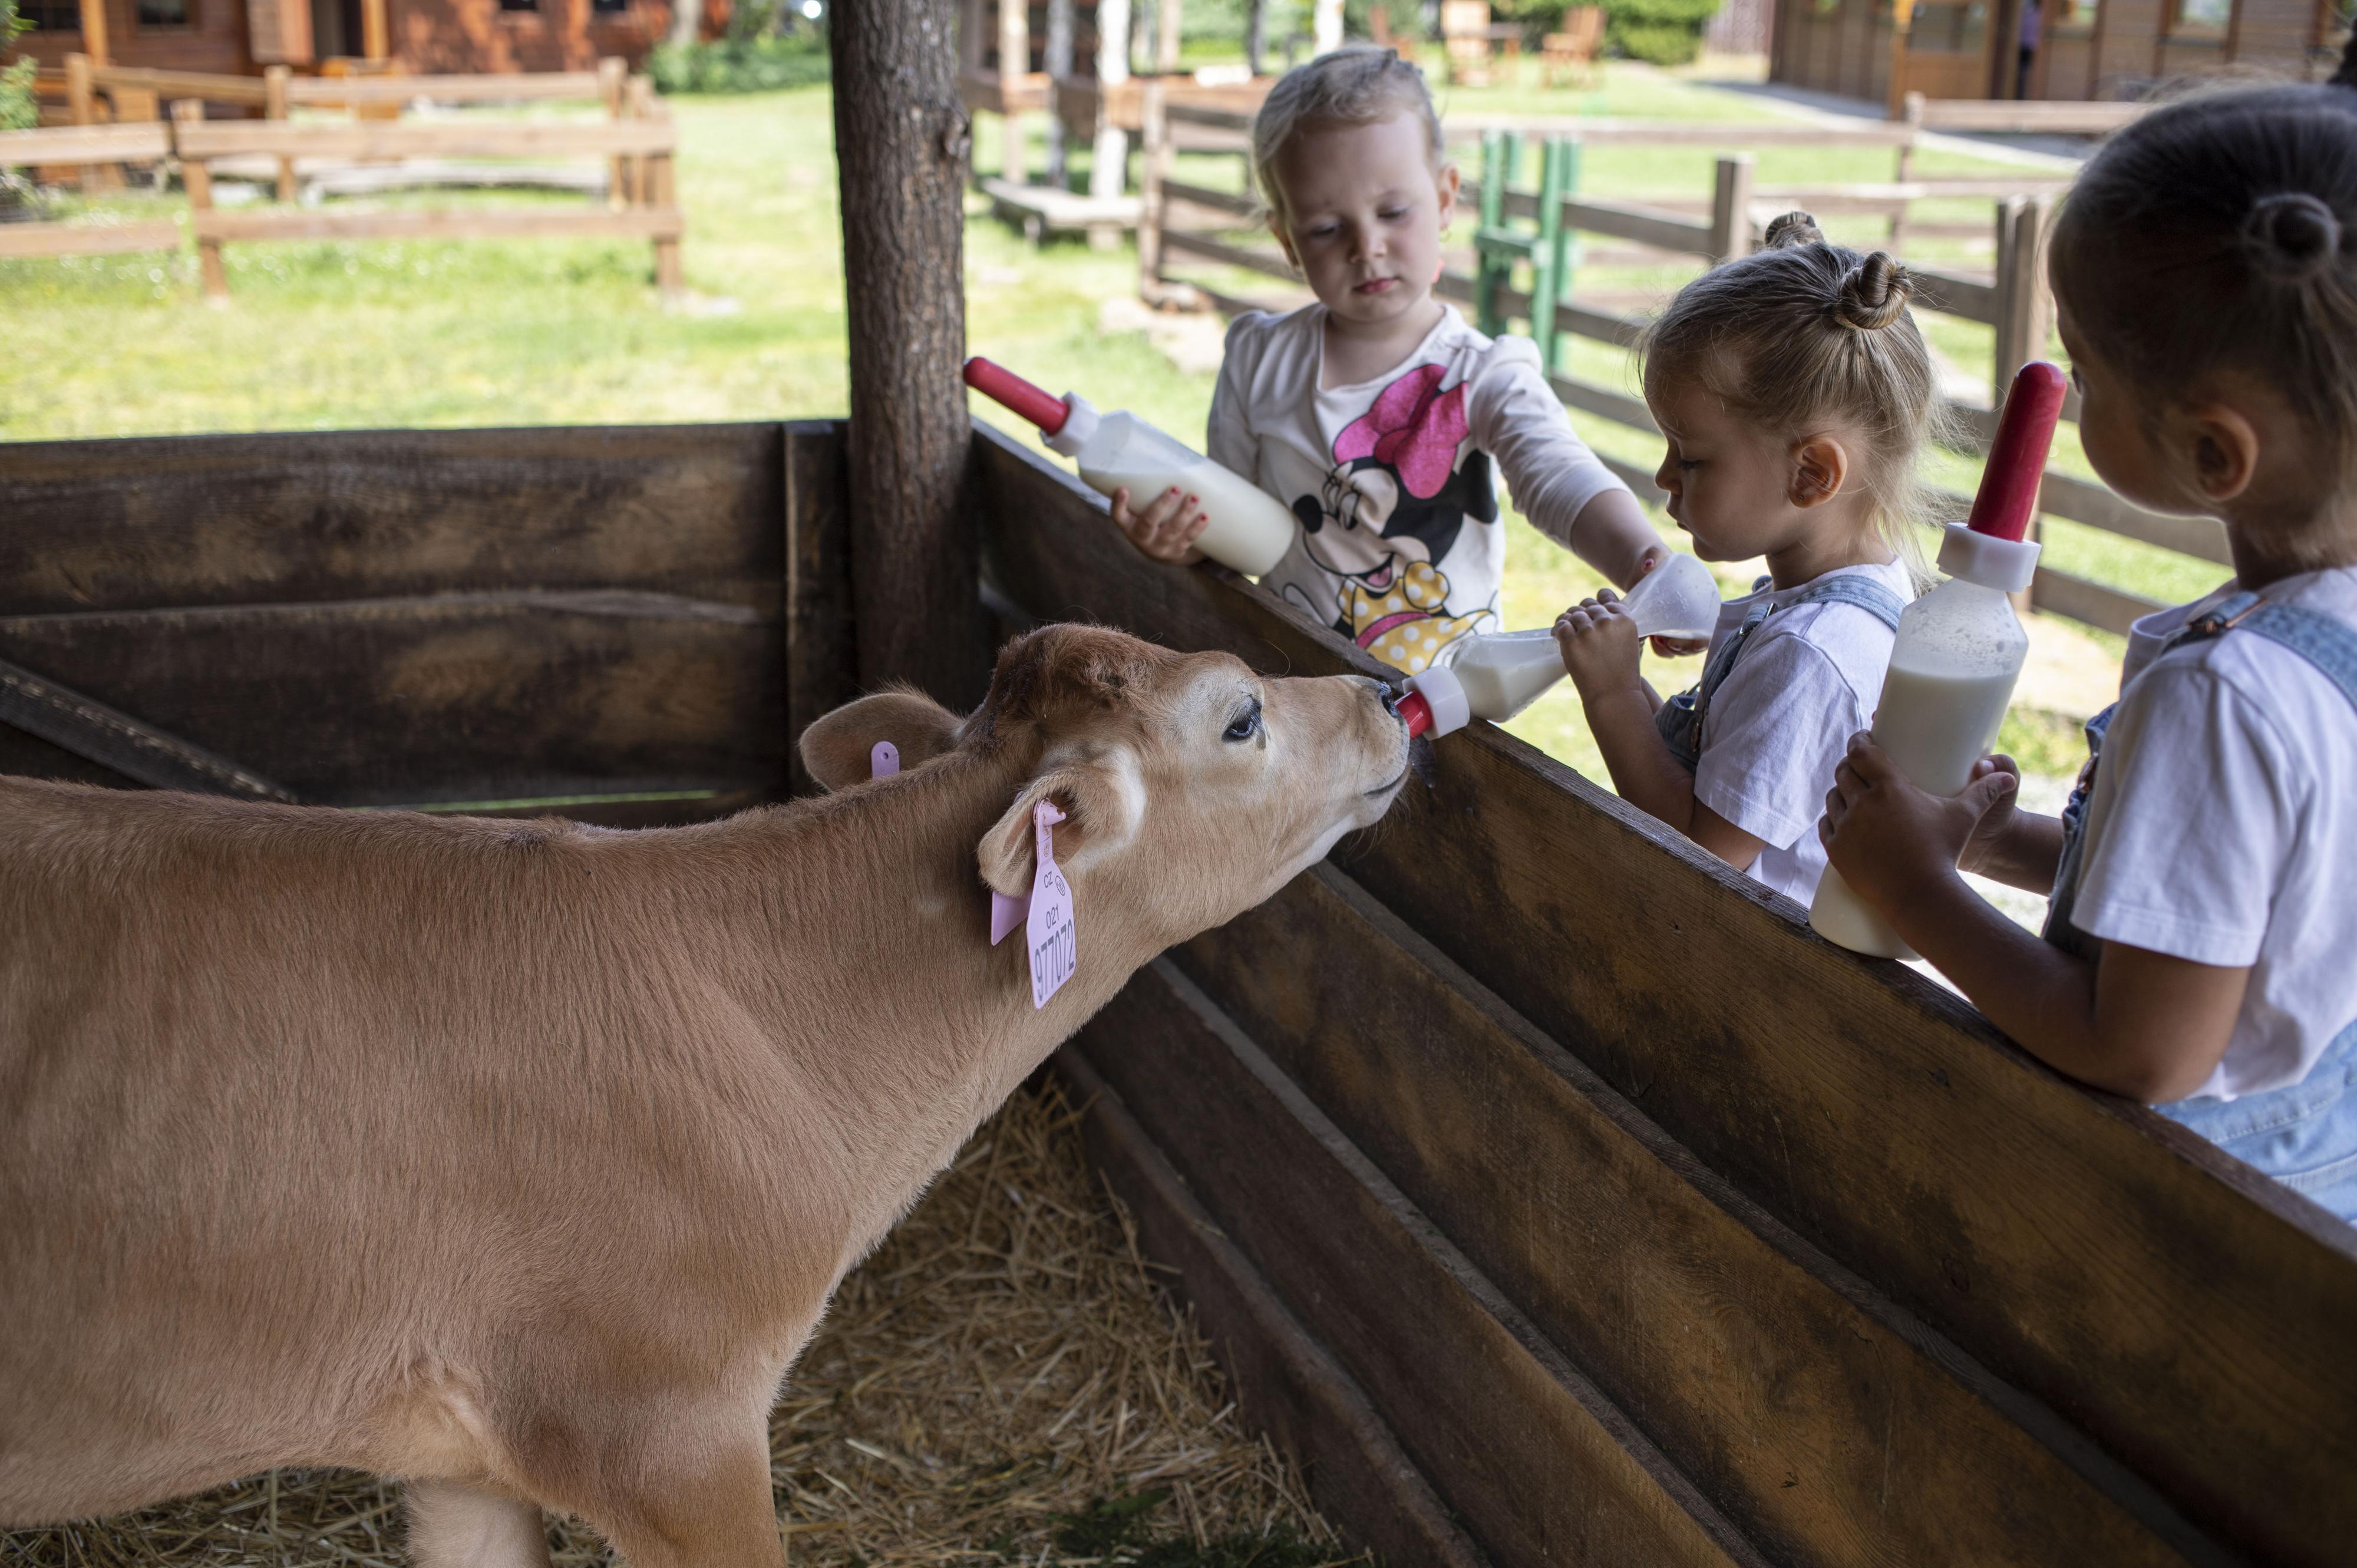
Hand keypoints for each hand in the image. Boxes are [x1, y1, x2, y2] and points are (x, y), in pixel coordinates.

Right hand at [1110, 486, 1208, 564]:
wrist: (1162, 550)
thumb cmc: (1151, 518)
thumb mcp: (1141, 507)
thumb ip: (1146, 487)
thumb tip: (1164, 449)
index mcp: (1128, 525)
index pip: (1117, 516)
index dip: (1118, 504)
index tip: (1123, 489)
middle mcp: (1141, 538)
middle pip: (1148, 523)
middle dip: (1162, 506)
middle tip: (1175, 489)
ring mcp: (1160, 547)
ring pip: (1172, 531)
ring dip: (1184, 514)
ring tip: (1194, 498)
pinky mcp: (1177, 552)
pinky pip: (1187, 540)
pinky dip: (1197, 528)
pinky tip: (1205, 516)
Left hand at [1553, 592, 1642, 702]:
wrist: (1614, 696)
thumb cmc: (1622, 673)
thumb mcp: (1628, 642)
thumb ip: (1616, 624)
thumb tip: (1596, 609)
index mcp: (1624, 619)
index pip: (1606, 598)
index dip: (1597, 602)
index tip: (1591, 609)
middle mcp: (1607, 622)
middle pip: (1588, 605)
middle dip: (1582, 613)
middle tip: (1577, 624)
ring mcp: (1588, 631)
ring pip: (1574, 614)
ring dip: (1569, 620)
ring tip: (1566, 629)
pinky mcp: (1572, 642)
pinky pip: (1561, 626)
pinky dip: (1557, 629)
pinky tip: (1556, 635)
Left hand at [1629, 546, 1708, 659]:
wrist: (1639, 569)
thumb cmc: (1654, 560)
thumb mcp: (1656, 554)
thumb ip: (1654, 555)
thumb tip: (1647, 566)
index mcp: (1700, 600)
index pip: (1710, 626)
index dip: (1705, 639)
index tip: (1694, 643)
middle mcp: (1692, 616)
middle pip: (1696, 642)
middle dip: (1685, 649)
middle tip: (1669, 643)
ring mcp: (1677, 626)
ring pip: (1681, 648)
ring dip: (1671, 651)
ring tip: (1657, 640)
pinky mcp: (1662, 631)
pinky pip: (1665, 648)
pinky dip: (1661, 650)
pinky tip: (1651, 641)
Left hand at [1818, 732, 2018, 918]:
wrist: (1921, 894)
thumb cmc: (1944, 852)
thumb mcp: (1965, 818)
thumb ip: (1985, 792)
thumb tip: (2007, 777)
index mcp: (1889, 788)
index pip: (1861, 752)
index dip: (1858, 741)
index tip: (1861, 739)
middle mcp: (1862, 803)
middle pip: (1844, 772)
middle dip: (1849, 765)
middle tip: (1858, 766)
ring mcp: (1846, 827)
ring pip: (1832, 798)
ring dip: (1839, 791)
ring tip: (1848, 791)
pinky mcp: (1836, 850)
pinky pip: (1826, 825)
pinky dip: (1831, 818)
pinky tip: (1836, 816)